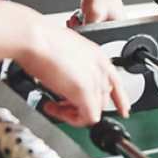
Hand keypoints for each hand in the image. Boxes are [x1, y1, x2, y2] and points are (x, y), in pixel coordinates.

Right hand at [16, 20, 130, 126]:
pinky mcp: (84, 91)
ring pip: (96, 111)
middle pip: (103, 100)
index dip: (120, 100)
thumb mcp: (67, 52)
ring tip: (54, 105)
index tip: (123, 111)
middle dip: (82, 106)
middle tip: (61, 104)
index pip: (116, 83)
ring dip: (73, 113)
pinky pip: (88, 118)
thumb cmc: (42, 41)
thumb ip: (75, 68)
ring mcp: (94, 80)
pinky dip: (71, 119)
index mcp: (97, 57)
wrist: (34, 38)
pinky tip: (54, 108)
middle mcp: (100, 68)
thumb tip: (68, 80)